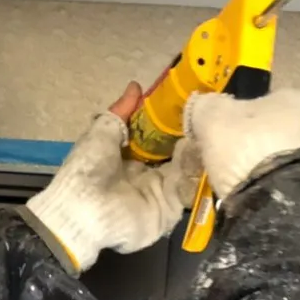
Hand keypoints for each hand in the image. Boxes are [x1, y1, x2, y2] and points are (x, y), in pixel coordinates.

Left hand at [25, 83, 200, 273]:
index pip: (157, 138)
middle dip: (190, 135)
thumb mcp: (101, 132)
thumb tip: (136, 86)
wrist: (86, 212)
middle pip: (176, 153)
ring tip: (213, 129)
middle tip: (207, 114)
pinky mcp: (171, 209)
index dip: (171, 122)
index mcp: (129, 158)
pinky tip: (209, 152)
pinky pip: (190, 189)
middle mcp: (147, 175)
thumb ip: (121, 111)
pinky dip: (200, 172)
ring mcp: (161, 193)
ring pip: (188, 169)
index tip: (188, 101)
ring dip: (198, 151)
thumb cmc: (88, 170)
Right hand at [184, 88, 299, 198]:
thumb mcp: (214, 120)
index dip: (233, 122)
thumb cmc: (250, 151)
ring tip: (240, 195)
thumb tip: (204, 106)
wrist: (288, 205)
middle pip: (270, 135)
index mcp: (294, 98)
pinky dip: (275, 196)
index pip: (258, 104)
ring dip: (262, 176)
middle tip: (225, 172)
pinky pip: (290, 189)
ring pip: (281, 164)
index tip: (216, 143)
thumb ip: (205, 108)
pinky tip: (259, 207)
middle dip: (249, 152)